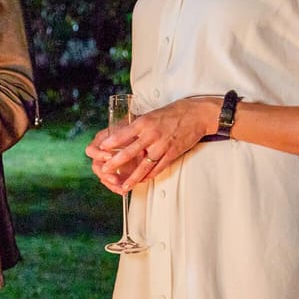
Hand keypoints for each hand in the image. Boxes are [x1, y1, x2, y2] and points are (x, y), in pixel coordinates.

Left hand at [91, 95, 215, 190]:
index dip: (111, 143)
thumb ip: (138, 127)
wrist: (197, 114)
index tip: (101, 150)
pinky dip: (150, 175)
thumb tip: (122, 136)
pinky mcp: (172, 153)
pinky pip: (158, 168)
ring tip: (123, 186)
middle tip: (104, 171)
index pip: (123, 134)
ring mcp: (162, 145)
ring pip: (144, 165)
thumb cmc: (173, 112)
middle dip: (115, 164)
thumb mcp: (151, 115)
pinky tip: (142, 181)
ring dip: (132, 177)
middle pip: (129, 152)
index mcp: (144, 123)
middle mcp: (151, 135)